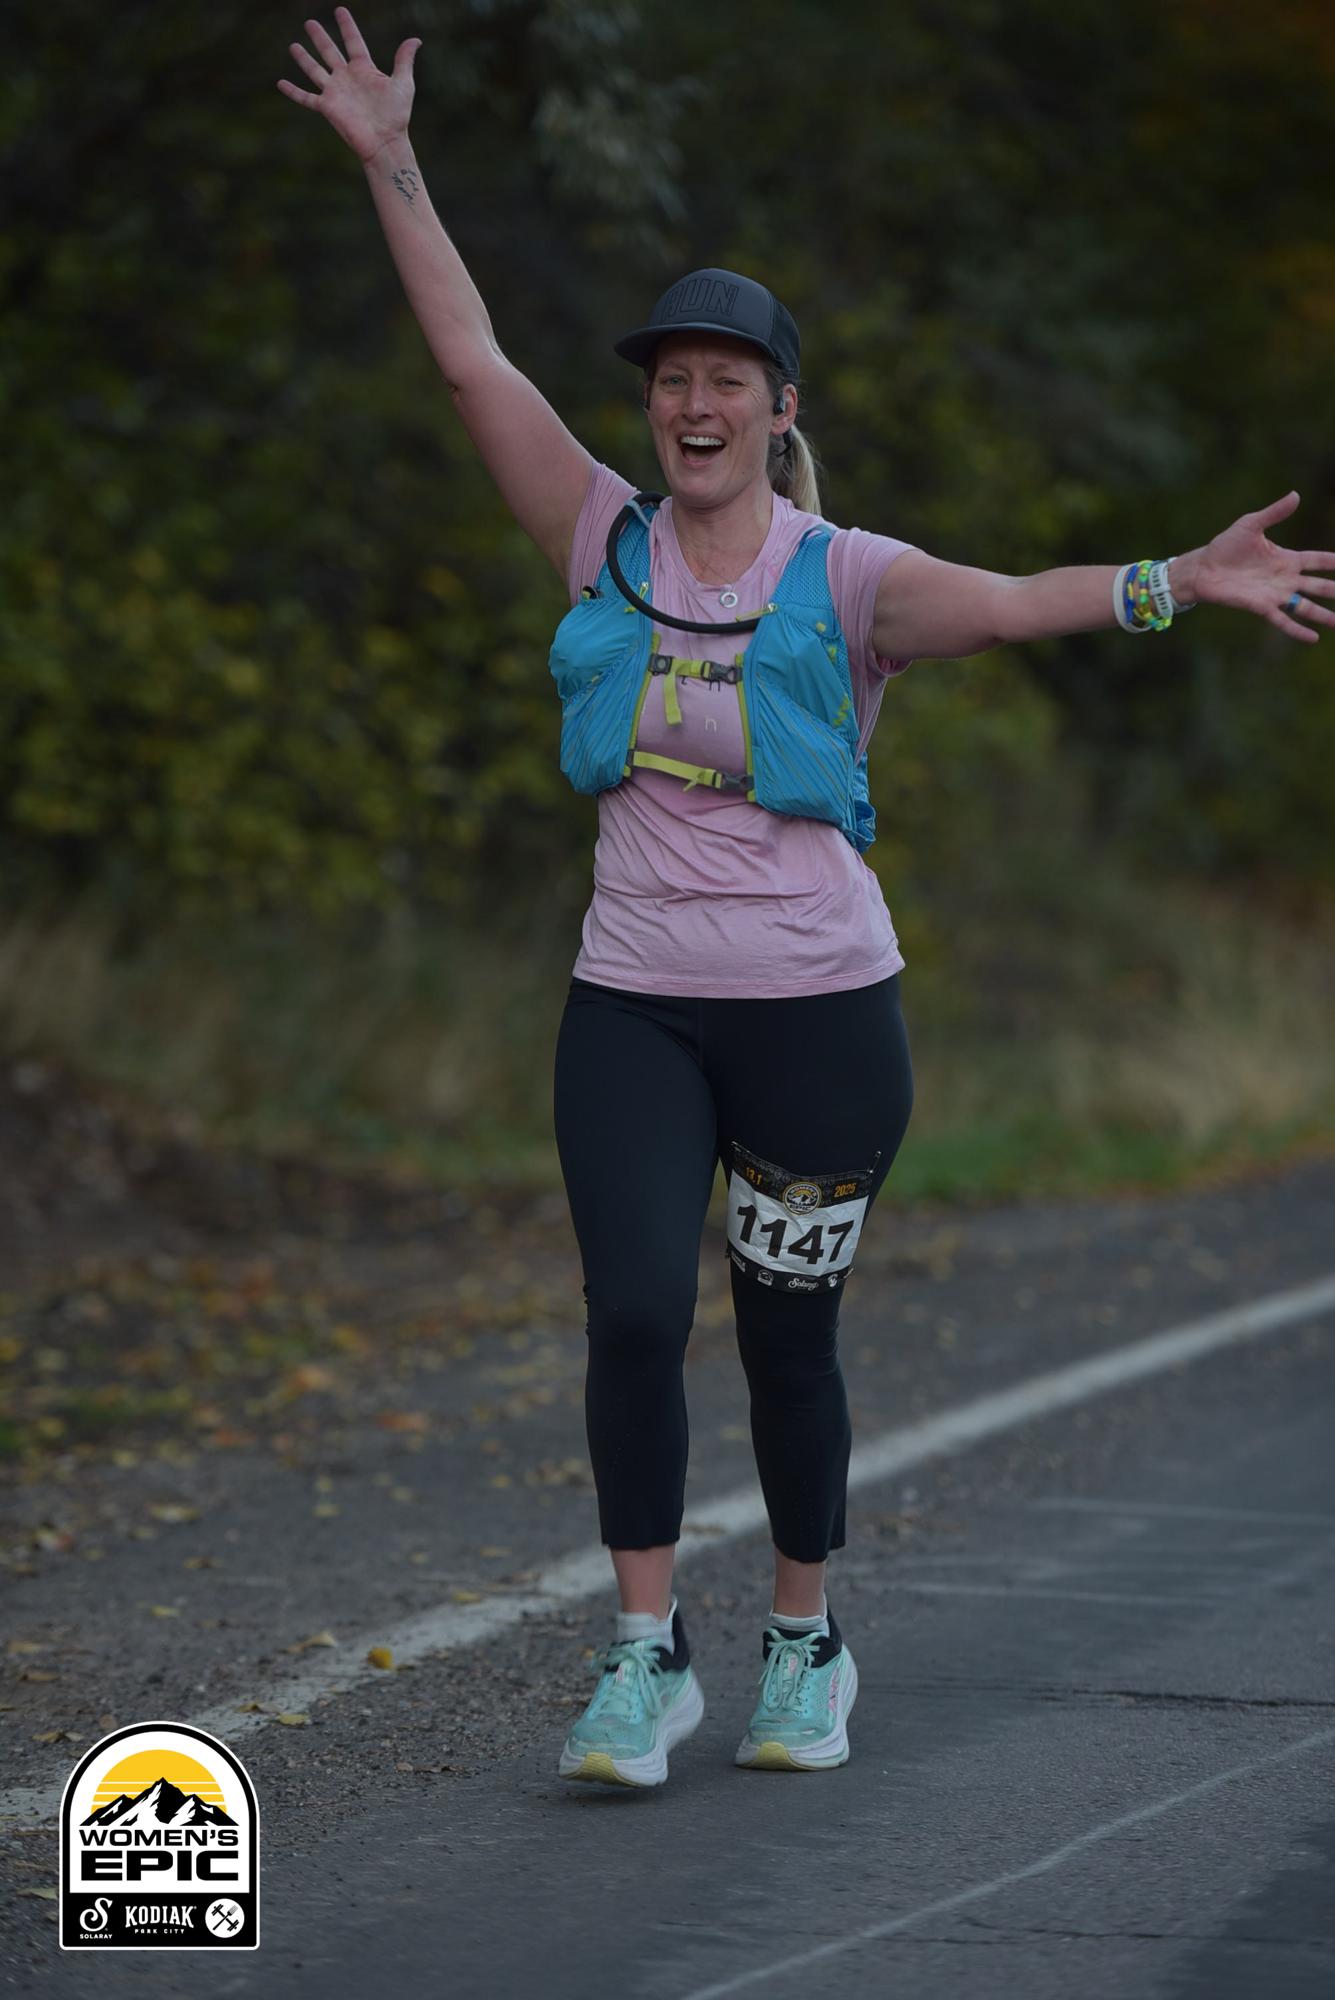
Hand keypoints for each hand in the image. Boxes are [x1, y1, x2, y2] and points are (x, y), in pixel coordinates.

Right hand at [277, 7, 420, 164]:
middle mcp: (347, 78)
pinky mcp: (327, 107)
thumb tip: (415, 39)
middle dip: (320, 37)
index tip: (340, 10)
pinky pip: (306, 97)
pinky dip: (293, 91)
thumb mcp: (403, 83)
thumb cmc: (397, 115)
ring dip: (304, 58)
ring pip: (315, 70)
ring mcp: (335, 92)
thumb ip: (404, 60)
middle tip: (310, 22)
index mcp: (364, 69)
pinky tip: (280, 83)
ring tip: (292, 46)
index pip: (353, 41)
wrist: (385, 142)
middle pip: (329, 51)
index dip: (347, 26)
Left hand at [1178, 491, 1334, 643]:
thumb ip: (1275, 513)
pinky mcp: (1261, 607)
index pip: (1318, 561)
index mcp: (1287, 559)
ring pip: (1306, 607)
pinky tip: (1313, 638)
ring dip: (1324, 614)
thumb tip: (1296, 495)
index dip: (1334, 562)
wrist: (1204, 568)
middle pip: (1318, 586)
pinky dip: (1297, 630)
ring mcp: (1275, 594)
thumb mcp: (1252, 524)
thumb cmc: (1226, 546)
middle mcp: (1285, 579)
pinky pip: (1283, 620)